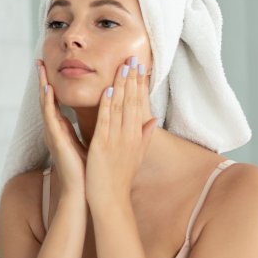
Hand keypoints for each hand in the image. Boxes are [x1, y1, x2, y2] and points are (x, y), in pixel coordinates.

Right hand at [37, 60, 87, 199]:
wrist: (84, 191)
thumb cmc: (89, 170)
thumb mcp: (92, 143)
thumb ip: (95, 127)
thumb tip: (107, 115)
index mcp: (63, 130)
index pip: (56, 103)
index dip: (53, 85)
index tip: (51, 69)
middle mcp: (55, 130)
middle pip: (47, 100)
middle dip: (43, 80)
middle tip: (39, 61)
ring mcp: (53, 134)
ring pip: (45, 104)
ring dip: (42, 85)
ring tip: (39, 68)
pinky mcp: (56, 139)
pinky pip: (50, 117)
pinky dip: (48, 102)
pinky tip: (47, 89)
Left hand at [85, 56, 156, 208]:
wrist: (111, 200)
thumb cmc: (120, 179)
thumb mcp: (136, 155)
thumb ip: (144, 136)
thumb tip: (154, 120)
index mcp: (135, 136)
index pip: (139, 105)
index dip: (139, 85)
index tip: (139, 67)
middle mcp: (129, 136)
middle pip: (132, 102)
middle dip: (132, 79)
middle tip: (133, 57)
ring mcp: (116, 140)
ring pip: (120, 108)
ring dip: (121, 86)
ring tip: (122, 66)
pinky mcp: (102, 146)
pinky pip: (106, 123)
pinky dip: (107, 106)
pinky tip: (108, 91)